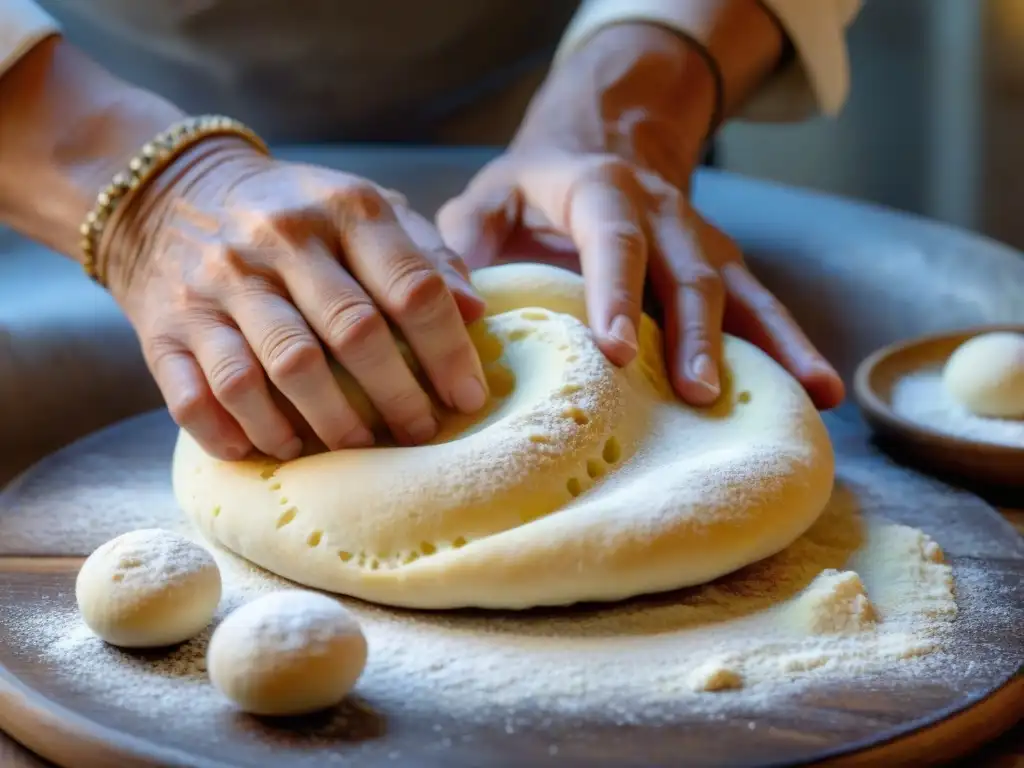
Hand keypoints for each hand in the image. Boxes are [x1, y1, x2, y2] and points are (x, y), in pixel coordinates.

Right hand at [104, 140, 488, 460]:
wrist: (168, 193)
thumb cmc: (294, 215)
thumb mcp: (364, 211)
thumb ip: (424, 255)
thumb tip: (475, 312)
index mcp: (342, 208)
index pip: (412, 287)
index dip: (450, 352)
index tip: (469, 397)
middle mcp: (278, 241)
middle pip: (354, 333)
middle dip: (398, 396)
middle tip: (419, 432)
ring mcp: (216, 285)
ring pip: (283, 370)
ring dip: (327, 424)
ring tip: (354, 446)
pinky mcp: (166, 329)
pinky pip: (201, 398)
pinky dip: (238, 434)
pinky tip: (269, 450)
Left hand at [437, 22, 843, 410]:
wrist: (600, 147)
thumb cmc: (532, 191)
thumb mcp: (488, 196)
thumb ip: (466, 241)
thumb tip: (465, 307)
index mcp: (601, 190)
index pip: (613, 239)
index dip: (617, 292)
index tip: (616, 351)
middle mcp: (663, 215)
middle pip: (689, 272)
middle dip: (695, 335)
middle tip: (696, 393)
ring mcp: (702, 243)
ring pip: (743, 292)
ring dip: (769, 345)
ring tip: (804, 394)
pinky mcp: (722, 270)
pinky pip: (763, 308)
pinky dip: (792, 347)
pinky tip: (819, 390)